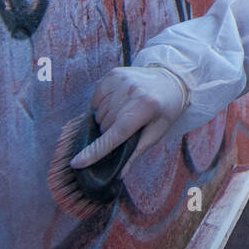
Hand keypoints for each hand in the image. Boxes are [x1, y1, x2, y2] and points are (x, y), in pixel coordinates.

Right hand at [70, 65, 189, 169]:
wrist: (172, 80)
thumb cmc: (165, 110)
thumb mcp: (157, 133)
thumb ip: (136, 152)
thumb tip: (119, 174)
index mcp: (146, 107)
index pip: (115, 134)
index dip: (96, 151)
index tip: (77, 163)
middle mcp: (132, 92)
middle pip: (105, 125)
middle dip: (111, 132)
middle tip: (127, 128)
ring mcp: (121, 80)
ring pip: (99, 114)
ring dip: (107, 120)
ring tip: (124, 113)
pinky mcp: (113, 74)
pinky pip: (96, 99)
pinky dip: (102, 106)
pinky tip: (117, 104)